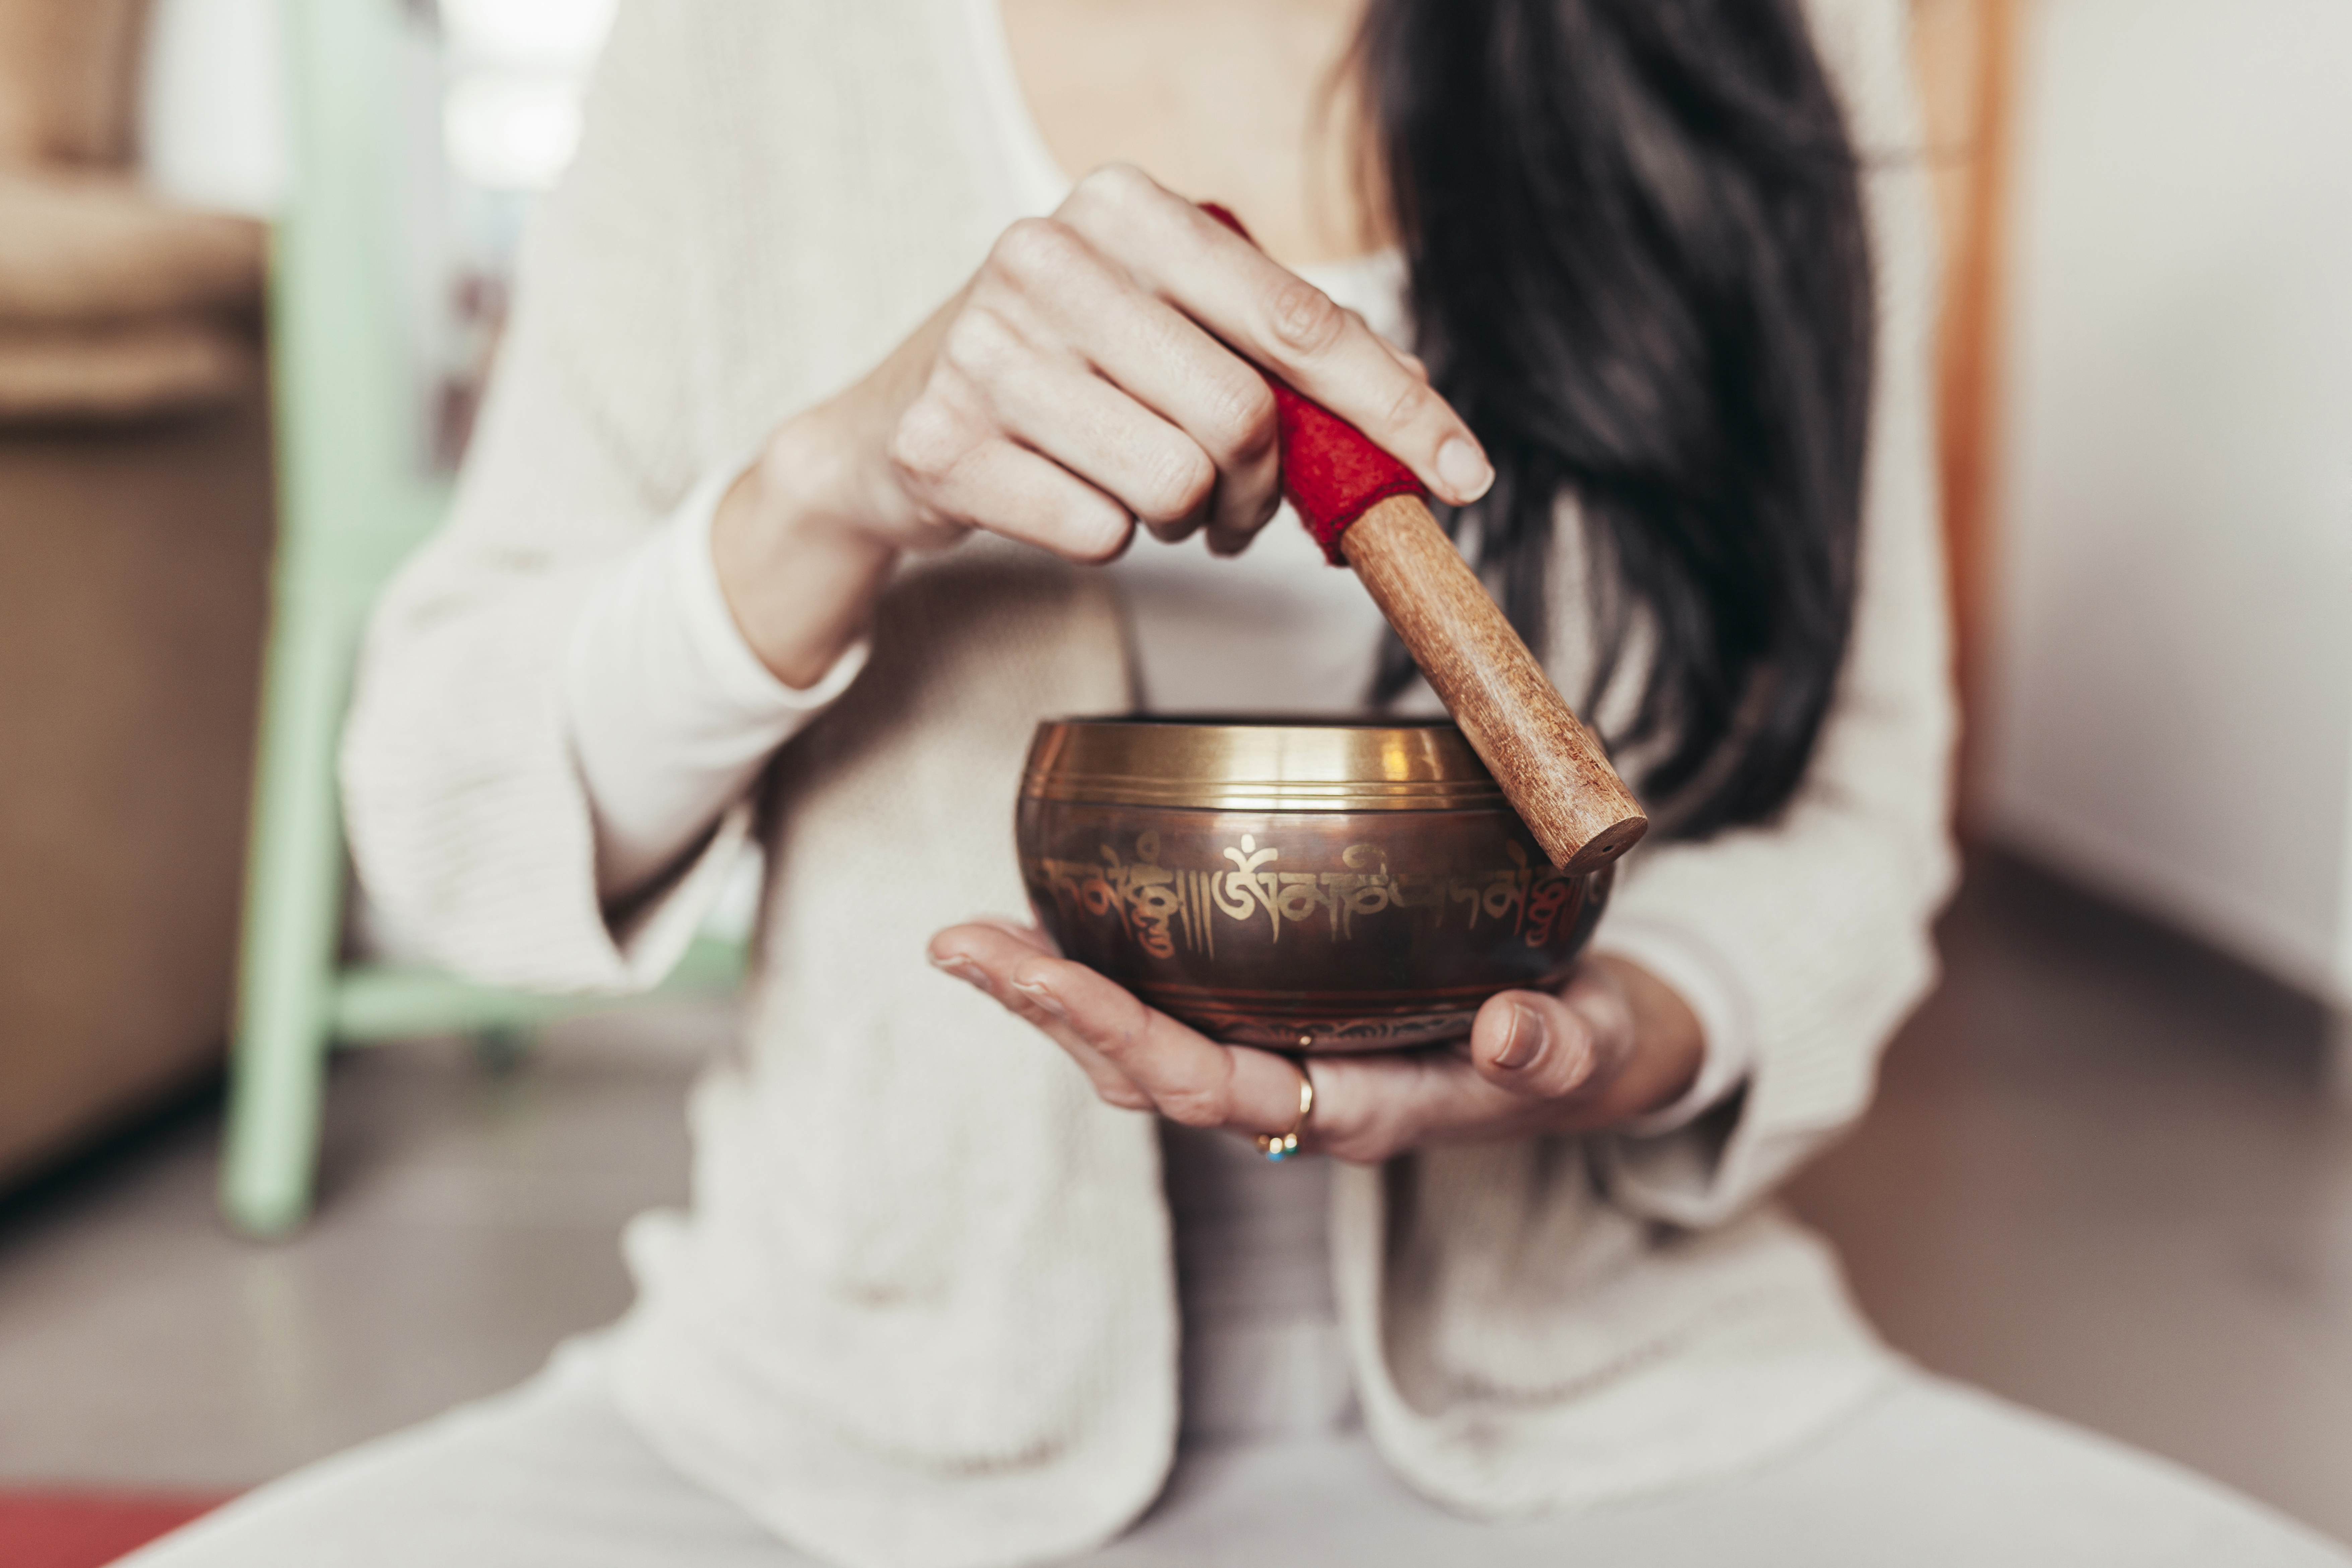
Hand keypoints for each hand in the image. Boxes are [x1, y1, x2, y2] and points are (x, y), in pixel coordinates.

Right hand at [713, 163, 1493, 686]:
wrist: (887, 428)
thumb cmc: (1060, 374)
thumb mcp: (1162, 324)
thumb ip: (1278, 353)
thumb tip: (1415, 411)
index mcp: (1122, 206)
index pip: (1299, 320)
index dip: (1394, 407)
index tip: (1461, 473)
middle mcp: (1048, 256)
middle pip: (1242, 416)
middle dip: (1261, 489)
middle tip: (1235, 511)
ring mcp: (986, 349)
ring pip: (1175, 483)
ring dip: (1181, 518)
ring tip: (1142, 496)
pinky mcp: (943, 441)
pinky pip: (1098, 534)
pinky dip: (1104, 540)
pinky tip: (1065, 499)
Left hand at [927, 919, 1706, 1163]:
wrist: (1586, 1049)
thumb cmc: (1579, 1043)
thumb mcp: (1590, 1045)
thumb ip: (1554, 1049)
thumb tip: (1506, 1035)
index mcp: (1358, 1110)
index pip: (1219, 1087)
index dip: (1129, 1039)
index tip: (1047, 983)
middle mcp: (1299, 1094)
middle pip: (1148, 1071)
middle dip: (1053, 1011)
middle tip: (960, 943)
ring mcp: (1281, 1061)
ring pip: (1142, 1046)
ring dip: (1053, 994)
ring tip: (968, 938)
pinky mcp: (1277, 1022)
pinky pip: (1169, 1010)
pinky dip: (1101, 972)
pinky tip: (1047, 925)